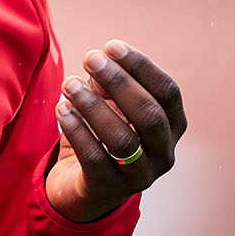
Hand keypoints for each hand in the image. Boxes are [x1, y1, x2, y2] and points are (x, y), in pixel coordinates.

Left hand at [44, 40, 186, 222]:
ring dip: (93, 106)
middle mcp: (164, 154)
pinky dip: (76, 130)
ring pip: (122, 139)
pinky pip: (94, 158)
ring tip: (68, 84)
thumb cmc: (101, 134)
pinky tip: (62, 108)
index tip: (111, 46)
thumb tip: (99, 59)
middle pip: (149, 114)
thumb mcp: (109, 105)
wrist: (81, 186)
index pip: (167, 92)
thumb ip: (107, 84)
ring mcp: (140, 176)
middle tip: (89, 58)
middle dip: (118, 82)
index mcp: (172, 127)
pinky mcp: (109, 189)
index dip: (141, 66)